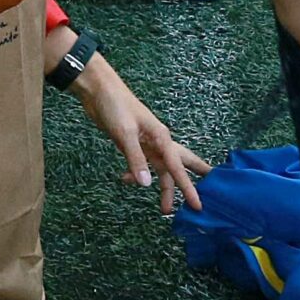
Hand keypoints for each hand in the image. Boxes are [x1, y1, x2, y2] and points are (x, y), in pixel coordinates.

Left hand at [70, 54, 209, 213]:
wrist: (97, 90)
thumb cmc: (115, 105)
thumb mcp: (125, 133)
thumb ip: (135, 158)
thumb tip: (146, 184)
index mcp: (162, 137)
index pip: (178, 167)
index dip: (188, 188)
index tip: (198, 205)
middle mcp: (158, 142)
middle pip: (180, 166)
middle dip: (191, 182)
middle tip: (202, 200)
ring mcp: (146, 145)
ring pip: (161, 170)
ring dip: (163, 187)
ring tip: (165, 209)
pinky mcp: (133, 146)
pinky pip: (142, 165)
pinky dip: (137, 175)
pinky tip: (127, 180)